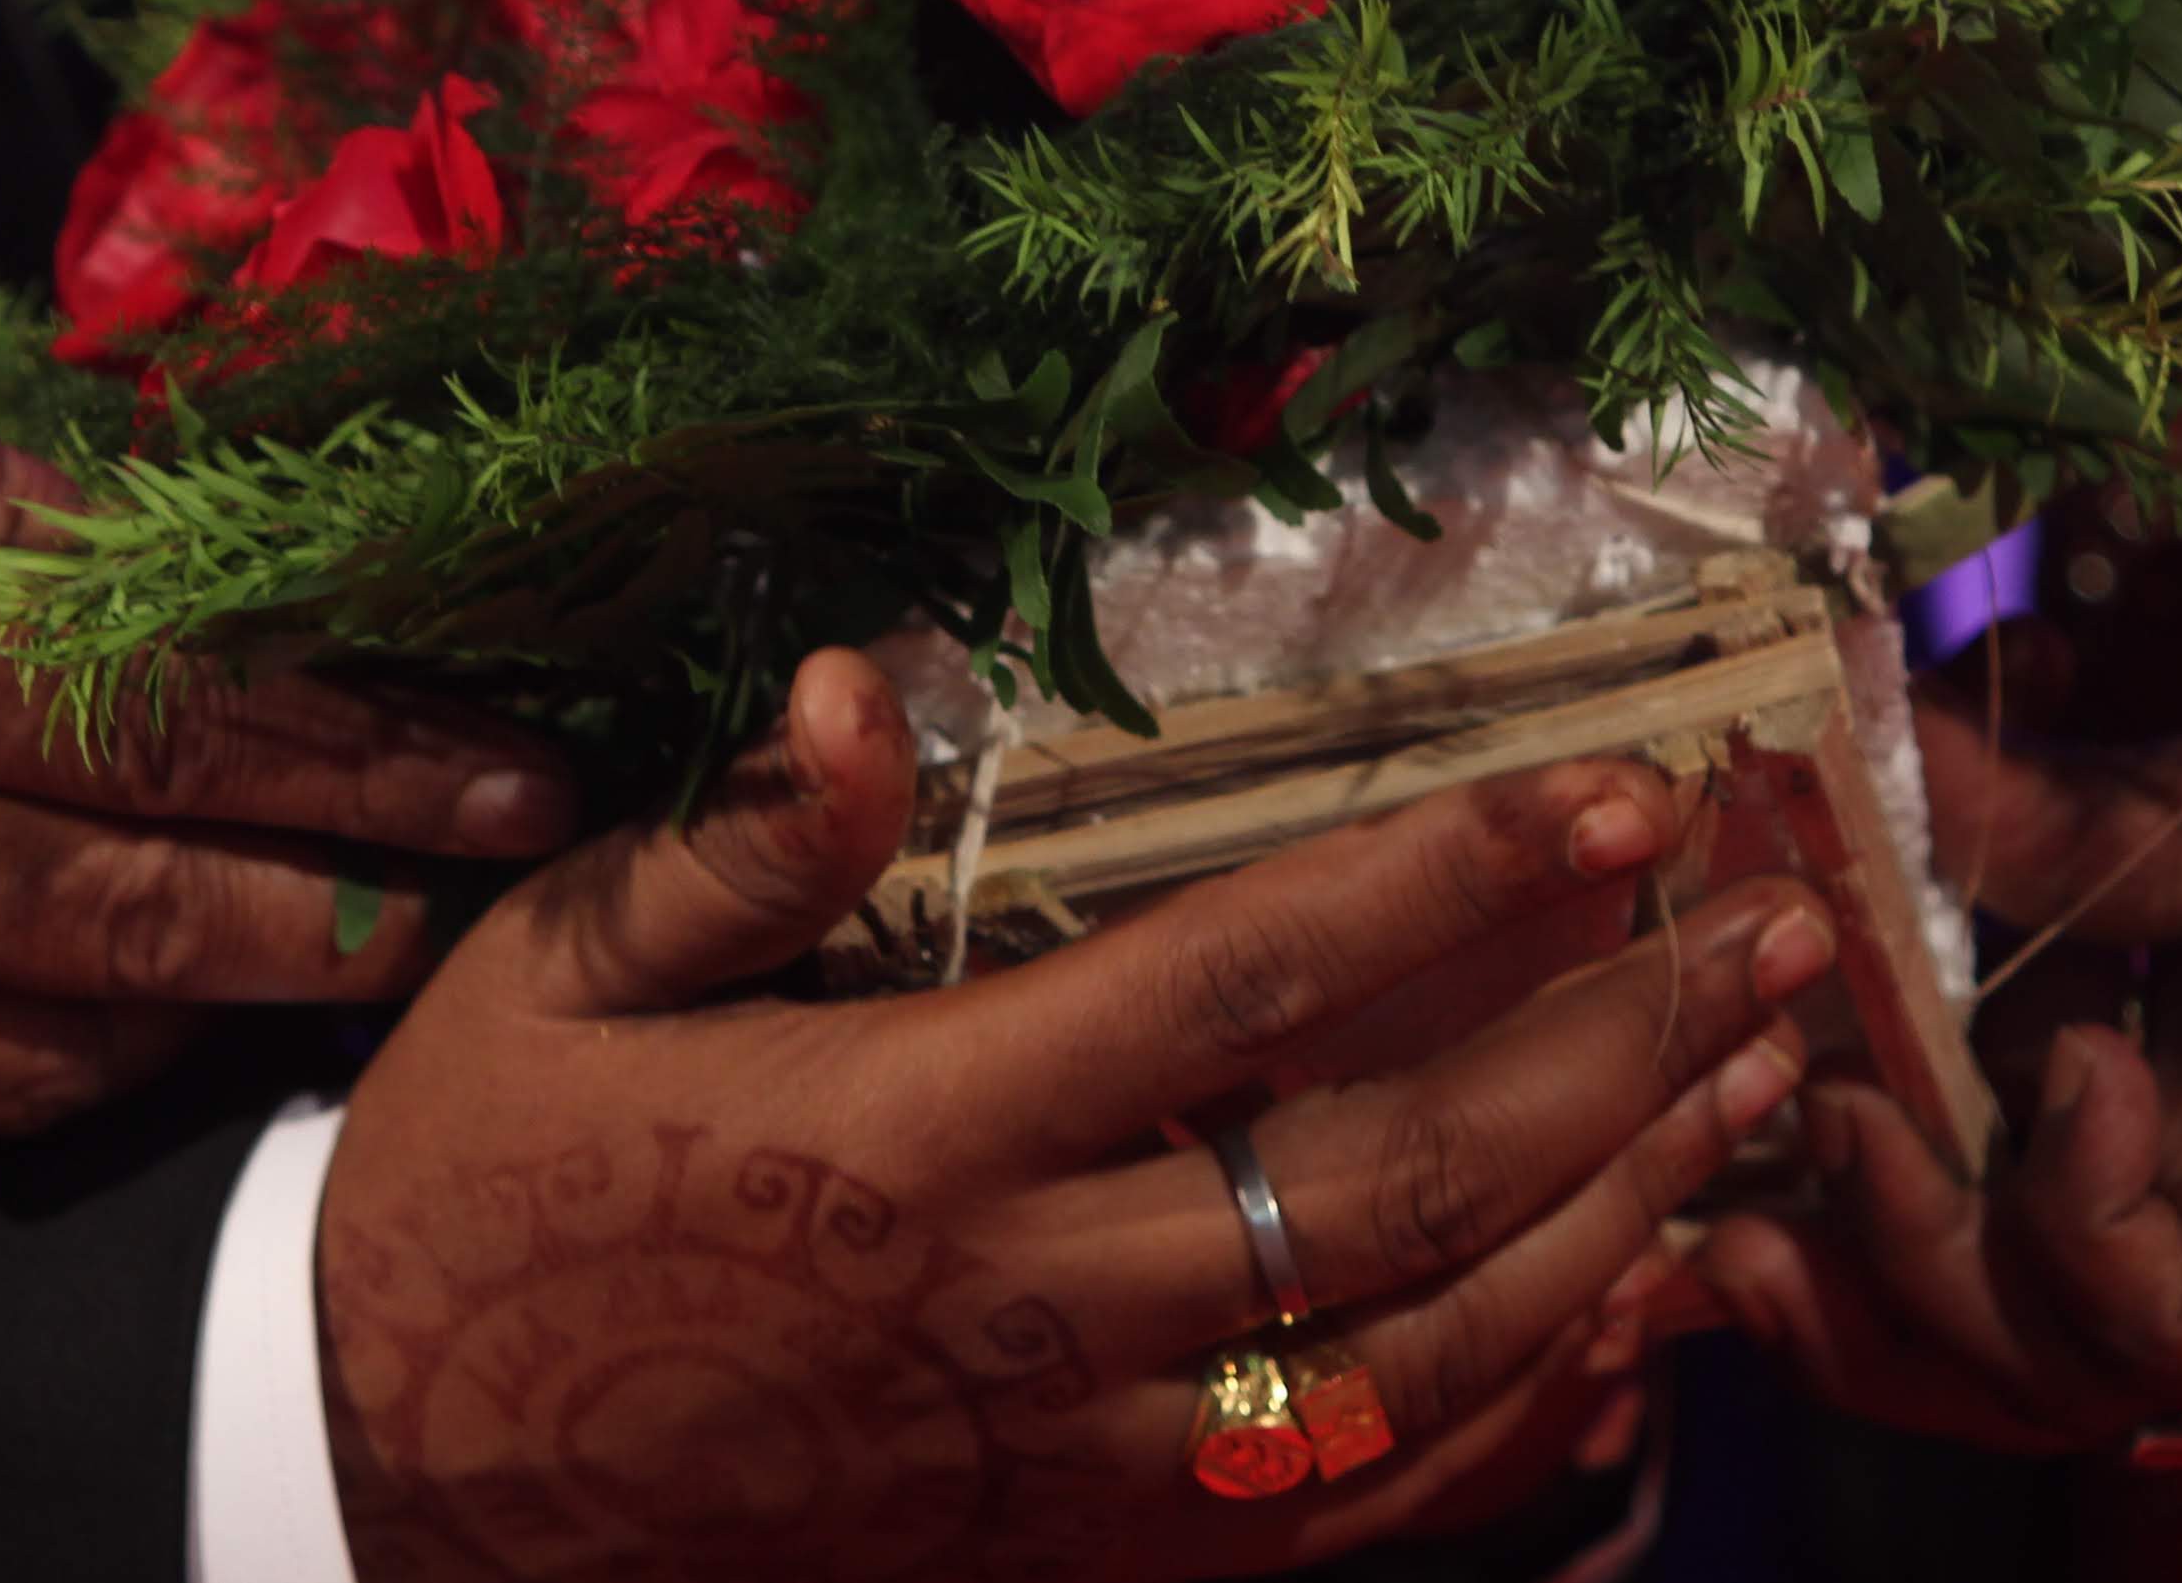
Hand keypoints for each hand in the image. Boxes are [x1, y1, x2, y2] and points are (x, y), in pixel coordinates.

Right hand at [0, 255, 578, 1162]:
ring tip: (284, 974)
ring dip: (176, 1029)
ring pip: (9, 1058)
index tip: (507, 778)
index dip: (366, 764)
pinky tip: (52, 1051)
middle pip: (130, 922)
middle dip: (330, 923)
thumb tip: (157, 547)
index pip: (171, 730)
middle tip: (460, 910)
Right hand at [319, 648, 1839, 1580]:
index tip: (1622, 790)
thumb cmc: (484, 1193)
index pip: (1248, 983)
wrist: (398, 1494)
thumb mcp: (554, 976)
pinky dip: (1523, 1422)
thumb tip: (853, 686)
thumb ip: (734, 844)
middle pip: (1399, 1174)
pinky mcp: (1085, 1561)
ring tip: (1762, 1096)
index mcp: (916, 1127)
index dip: (1456, 882)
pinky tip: (1640, 1323)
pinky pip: (1353, 1510)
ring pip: (1421, 1356)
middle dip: (1618, 1046)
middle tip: (1783, 935)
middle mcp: (1032, 1305)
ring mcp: (1075, 1462)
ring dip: (1621, 1218)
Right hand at [1697, 645, 2181, 1443]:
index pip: (1926, 1101)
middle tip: (1704, 1160)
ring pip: (2007, 1343)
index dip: (1798, 1082)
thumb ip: (2062, 818)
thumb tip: (1864, 760)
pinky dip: (2065, 1222)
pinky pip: (2133, 1330)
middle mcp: (2175, 1154)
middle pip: (1935, 1265)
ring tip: (1863, 1124)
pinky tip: (2086, 1088)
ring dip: (1898, 1251)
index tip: (1687, 1004)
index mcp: (2146, 1019)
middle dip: (1801, 1234)